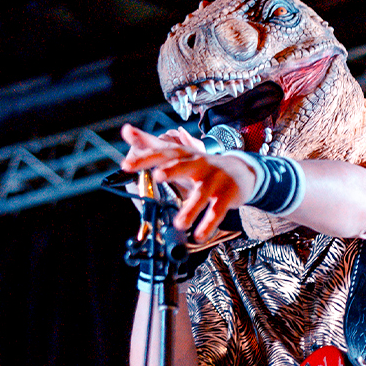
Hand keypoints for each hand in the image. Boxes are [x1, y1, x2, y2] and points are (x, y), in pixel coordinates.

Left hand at [119, 123, 259, 242]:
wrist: (240, 171)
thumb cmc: (202, 164)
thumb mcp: (178, 153)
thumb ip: (151, 144)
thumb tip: (125, 130)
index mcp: (183, 155)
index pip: (162, 153)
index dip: (144, 158)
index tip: (125, 165)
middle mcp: (198, 164)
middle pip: (184, 165)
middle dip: (172, 170)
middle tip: (158, 176)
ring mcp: (213, 180)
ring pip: (201, 194)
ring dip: (190, 209)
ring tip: (178, 224)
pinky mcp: (226, 195)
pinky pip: (217, 211)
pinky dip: (208, 224)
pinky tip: (199, 235)